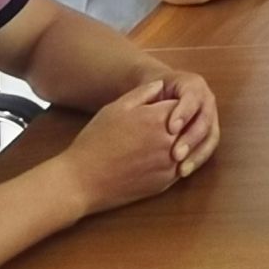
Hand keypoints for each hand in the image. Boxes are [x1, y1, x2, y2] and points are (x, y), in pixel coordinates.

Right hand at [58, 80, 186, 213]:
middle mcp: (170, 141)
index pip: (180, 104)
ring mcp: (169, 164)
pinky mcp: (165, 183)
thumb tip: (161, 85)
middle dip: (177, 123)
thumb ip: (143, 93)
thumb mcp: (116, 108)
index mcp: (158, 119)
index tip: (159, 107)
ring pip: (187, 147)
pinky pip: (180, 167)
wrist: (81, 181)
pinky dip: (174, 160)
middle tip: (158, 125)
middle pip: (187, 126)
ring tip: (154, 142)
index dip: (169, 104)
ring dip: (179, 143)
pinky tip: (155, 158)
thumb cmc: (95, 141)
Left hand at [155, 69, 220, 176]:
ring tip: (181, 170)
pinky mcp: (208, 134)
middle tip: (176, 154)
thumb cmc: (149, 93)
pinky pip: (208, 148)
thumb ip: (147, 92)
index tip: (171, 129)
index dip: (184, 113)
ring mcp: (210, 117)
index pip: (192, 97)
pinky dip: (197, 160)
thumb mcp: (146, 87)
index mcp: (192, 85)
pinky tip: (182, 172)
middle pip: (205, 119)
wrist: (159, 97)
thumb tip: (152, 94)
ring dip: (198, 154)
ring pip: (211, 136)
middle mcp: (206, 100)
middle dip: (191, 138)